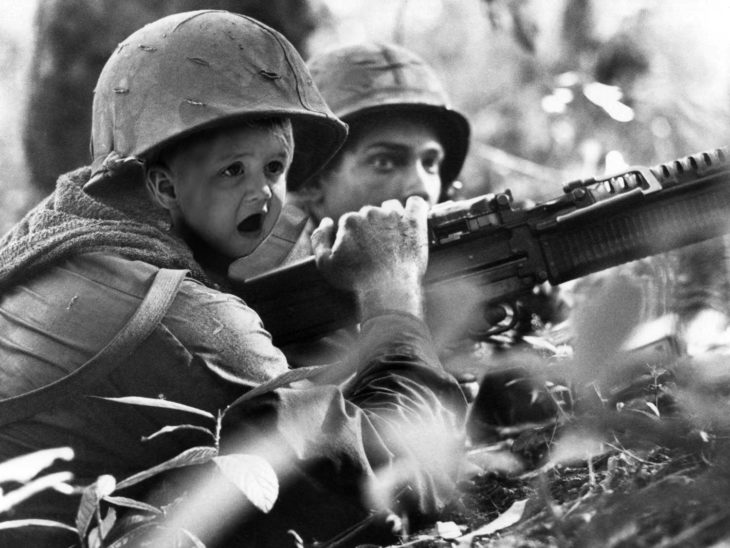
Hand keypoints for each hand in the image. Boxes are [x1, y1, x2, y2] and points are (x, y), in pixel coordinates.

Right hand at [311, 196, 428, 318]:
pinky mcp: (414, 222)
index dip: (353, 237)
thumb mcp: (325, 264)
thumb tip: (326, 222)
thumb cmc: (356, 279)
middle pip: (370, 214)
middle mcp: (371, 213)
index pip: (350, 222)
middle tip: (377, 248)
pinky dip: (414, 209)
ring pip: (391, 207)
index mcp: (350, 221)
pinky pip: (416, 204)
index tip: (360, 252)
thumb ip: (319, 239)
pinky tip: (411, 219)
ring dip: (391, 217)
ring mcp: (394, 216)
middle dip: (371, 227)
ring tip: (394, 237)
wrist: (388, 287)